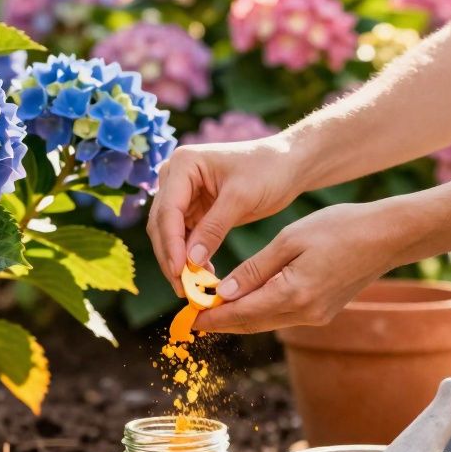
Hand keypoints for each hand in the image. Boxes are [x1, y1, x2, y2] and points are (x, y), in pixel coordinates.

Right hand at [147, 134, 302, 293]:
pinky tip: (204, 274)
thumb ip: (214, 228)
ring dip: (178, 260)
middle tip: (183, 288)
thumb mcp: (241, 198)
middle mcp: (175, 177)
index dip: (171, 243)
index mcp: (183, 164)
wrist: (288, 164)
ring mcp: (183, 194)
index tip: (179, 272)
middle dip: (171, 256)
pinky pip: (185, 237)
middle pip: (162, 224)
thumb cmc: (268, 170)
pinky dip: (190, 257)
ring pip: (169, 234)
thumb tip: (190, 262)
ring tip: (194, 286)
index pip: (168, 210)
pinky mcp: (194, 209)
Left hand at [195, 201, 411, 333]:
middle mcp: (304, 314)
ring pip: (265, 321)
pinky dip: (260, 310)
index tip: (187, 319)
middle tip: (192, 318)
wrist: (387, 236)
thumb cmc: (339, 228)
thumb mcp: (290, 240)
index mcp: (293, 295)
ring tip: (211, 309)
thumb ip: (255, 270)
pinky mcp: (322, 312)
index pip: (241, 313)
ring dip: (239, 317)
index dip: (211, 317)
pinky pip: (281, 316)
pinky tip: (246, 299)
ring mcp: (315, 317)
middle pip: (251, 324)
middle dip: (221, 322)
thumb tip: (222, 294)